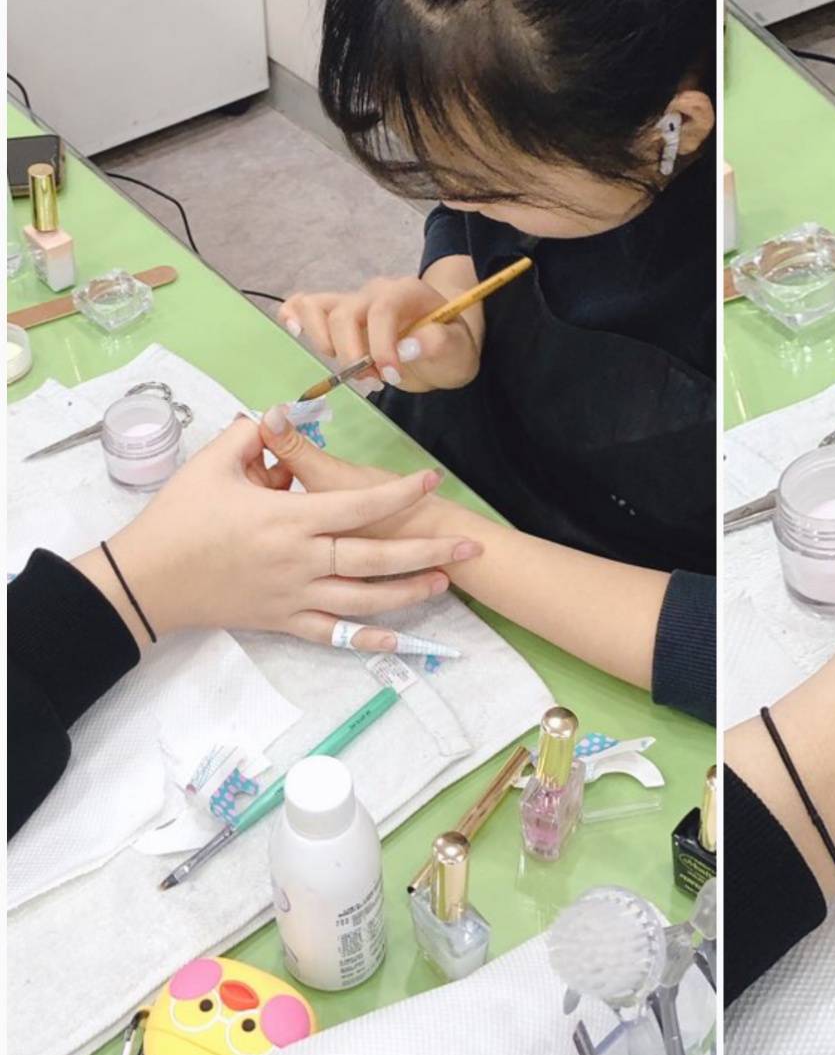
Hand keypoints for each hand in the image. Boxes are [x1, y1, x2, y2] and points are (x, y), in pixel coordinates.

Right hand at [75, 418, 479, 650]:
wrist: (144, 581)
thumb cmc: (178, 519)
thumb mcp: (211, 466)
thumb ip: (251, 436)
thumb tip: (277, 414)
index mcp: (290, 519)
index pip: (359, 505)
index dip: (400, 493)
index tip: (431, 480)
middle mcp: (301, 559)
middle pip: (376, 556)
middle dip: (427, 551)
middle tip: (469, 546)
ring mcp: (294, 595)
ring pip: (364, 599)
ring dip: (409, 593)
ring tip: (445, 582)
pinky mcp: (282, 621)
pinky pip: (331, 633)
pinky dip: (367, 639)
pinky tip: (400, 640)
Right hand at [279, 276, 481, 392]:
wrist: (442, 347)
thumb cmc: (449, 348)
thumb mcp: (458, 352)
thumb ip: (440, 344)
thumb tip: (409, 346)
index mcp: (408, 292)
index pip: (382, 310)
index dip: (381, 346)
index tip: (391, 376)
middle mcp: (376, 291)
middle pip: (345, 314)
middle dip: (353, 355)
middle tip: (375, 382)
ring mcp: (354, 301)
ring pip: (317, 307)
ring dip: (325, 344)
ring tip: (351, 369)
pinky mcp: (338, 315)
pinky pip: (305, 305)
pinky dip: (294, 317)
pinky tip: (296, 334)